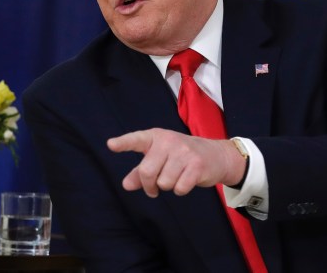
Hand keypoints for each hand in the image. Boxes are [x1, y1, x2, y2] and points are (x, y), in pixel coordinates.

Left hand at [107, 128, 244, 197]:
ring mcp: (184, 152)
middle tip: (154, 188)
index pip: (136, 139)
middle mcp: (168, 141)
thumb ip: (140, 171)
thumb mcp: (160, 158)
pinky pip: (179, 188)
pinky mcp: (197, 165)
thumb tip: (126, 185)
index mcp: (156, 137)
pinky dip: (181, 190)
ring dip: (168, 186)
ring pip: (163, 183)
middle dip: (149, 186)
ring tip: (176, 177)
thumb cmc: (181, 156)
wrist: (216, 155)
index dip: (123, 143)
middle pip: (147, 172)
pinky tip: (187, 180)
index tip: (110, 145)